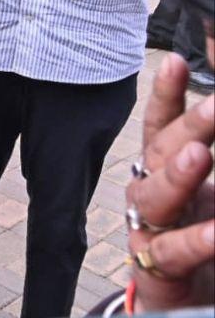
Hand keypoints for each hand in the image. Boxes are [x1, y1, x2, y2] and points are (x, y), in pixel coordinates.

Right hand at [127, 54, 214, 309]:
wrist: (190, 299)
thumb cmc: (202, 232)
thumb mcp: (211, 188)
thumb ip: (207, 148)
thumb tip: (213, 116)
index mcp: (164, 167)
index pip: (162, 123)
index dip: (166, 94)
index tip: (176, 62)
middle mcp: (149, 190)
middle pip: (161, 151)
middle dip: (189, 126)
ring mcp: (147, 227)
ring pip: (156, 196)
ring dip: (179, 175)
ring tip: (202, 156)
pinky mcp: (156, 267)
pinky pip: (174, 250)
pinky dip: (197, 240)